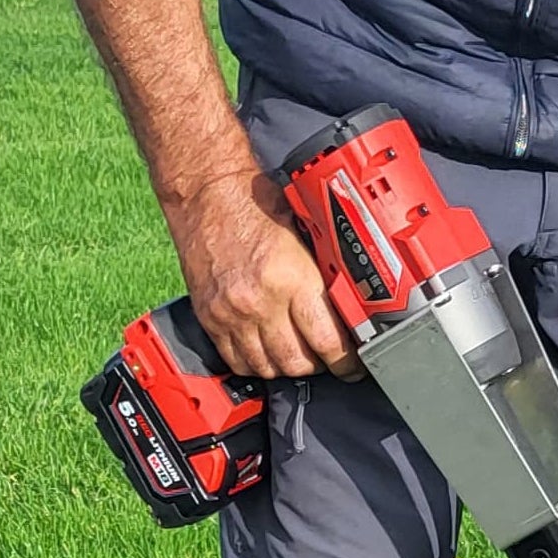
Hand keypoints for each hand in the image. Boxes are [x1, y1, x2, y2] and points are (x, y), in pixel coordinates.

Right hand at [163, 168, 360, 381]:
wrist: (206, 189)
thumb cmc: (256, 204)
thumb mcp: (305, 235)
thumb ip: (325, 275)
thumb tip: (352, 308)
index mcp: (292, 279)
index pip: (328, 343)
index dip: (345, 363)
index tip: (352, 365)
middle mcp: (260, 302)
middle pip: (297, 364)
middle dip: (318, 365)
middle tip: (326, 357)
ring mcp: (231, 313)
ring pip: (267, 368)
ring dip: (286, 367)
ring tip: (297, 353)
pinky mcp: (209, 317)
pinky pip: (236, 360)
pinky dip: (255, 363)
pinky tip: (266, 352)